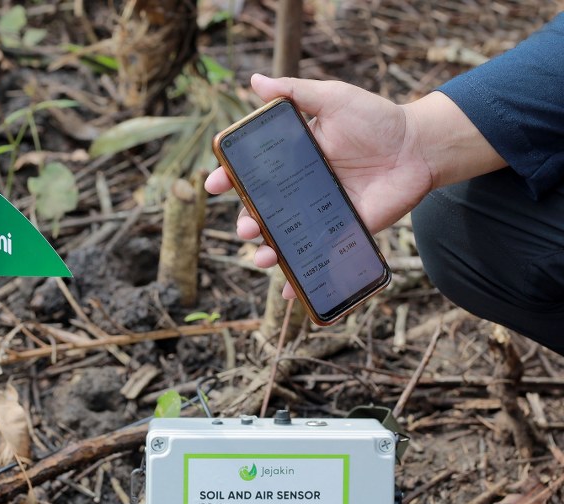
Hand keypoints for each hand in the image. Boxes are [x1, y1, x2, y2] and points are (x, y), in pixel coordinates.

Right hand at [206, 74, 503, 297]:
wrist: (419, 147)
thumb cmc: (376, 119)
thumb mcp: (333, 98)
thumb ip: (295, 92)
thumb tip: (254, 81)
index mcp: (292, 159)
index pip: (251, 171)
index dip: (229, 178)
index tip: (214, 184)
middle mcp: (299, 188)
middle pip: (261, 210)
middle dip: (247, 222)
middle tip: (246, 226)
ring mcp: (318, 213)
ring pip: (283, 238)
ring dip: (266, 252)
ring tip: (262, 256)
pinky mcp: (342, 232)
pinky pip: (317, 257)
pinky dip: (302, 278)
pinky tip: (290, 291)